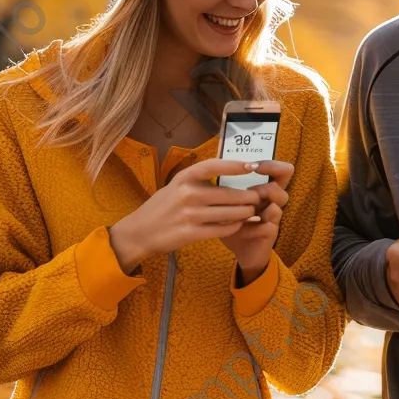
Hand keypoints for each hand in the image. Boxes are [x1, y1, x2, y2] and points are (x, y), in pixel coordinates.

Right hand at [107, 158, 266, 272]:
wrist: (140, 231)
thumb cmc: (162, 205)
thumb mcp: (176, 185)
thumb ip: (198, 180)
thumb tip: (230, 171)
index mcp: (184, 177)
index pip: (214, 166)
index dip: (234, 165)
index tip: (251, 166)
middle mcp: (187, 194)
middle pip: (228, 194)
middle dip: (247, 197)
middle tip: (258, 197)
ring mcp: (189, 215)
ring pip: (228, 213)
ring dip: (244, 213)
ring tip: (252, 211)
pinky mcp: (190, 234)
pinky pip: (221, 229)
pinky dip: (234, 227)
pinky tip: (239, 224)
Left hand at [219, 159, 294, 282]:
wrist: (240, 250)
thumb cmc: (231, 220)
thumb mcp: (225, 201)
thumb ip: (222, 184)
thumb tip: (211, 163)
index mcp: (264, 186)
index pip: (279, 168)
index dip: (271, 163)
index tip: (252, 166)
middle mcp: (273, 198)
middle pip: (285, 177)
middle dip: (266, 176)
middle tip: (250, 188)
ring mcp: (274, 214)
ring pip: (280, 199)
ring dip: (261, 198)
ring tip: (244, 206)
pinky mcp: (271, 232)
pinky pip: (268, 223)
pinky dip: (251, 224)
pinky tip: (239, 227)